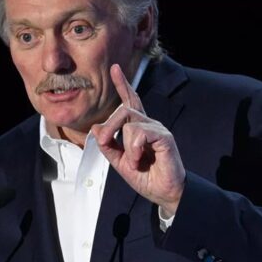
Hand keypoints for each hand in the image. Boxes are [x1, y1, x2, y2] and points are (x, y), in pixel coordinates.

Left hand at [91, 64, 184, 215]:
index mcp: (138, 128)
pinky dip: (134, 149)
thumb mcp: (119, 162)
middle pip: (123, 110)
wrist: (163, 193)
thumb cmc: (146, 177)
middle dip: (109, 126)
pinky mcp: (164, 137)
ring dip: (125, 145)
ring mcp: (157, 129)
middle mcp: (149, 124)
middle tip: (106, 142)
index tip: (115, 68)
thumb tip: (96, 129)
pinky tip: (139, 159)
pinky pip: (140, 133)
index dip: (123, 84)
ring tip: (133, 160)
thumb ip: (108, 146)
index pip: (130, 101)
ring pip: (129, 123)